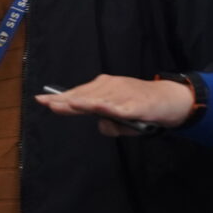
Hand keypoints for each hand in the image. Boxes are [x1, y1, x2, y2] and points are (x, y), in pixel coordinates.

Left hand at [35, 74, 194, 136]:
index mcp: (105, 88)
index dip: (60, 97)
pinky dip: (111, 108)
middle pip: (85, 95)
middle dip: (66, 100)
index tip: (41, 99)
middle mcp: (112, 87)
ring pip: (101, 99)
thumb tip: (100, 125)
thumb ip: (109, 123)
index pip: (78, 92)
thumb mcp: (122, 117)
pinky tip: (99, 109)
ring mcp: (124, 94)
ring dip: (85, 102)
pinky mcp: (136, 104)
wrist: (171, 99)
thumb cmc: (143, 107)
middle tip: (49, 104)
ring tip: (69, 104)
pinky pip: (121, 107)